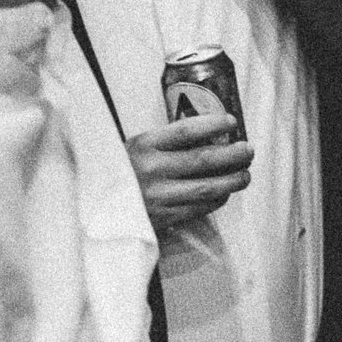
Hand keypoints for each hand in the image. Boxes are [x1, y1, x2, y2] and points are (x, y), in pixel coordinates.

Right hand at [125, 115, 253, 241]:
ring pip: (207, 187)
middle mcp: (151, 170)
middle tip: (248, 150)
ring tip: (245, 175)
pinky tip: (225, 193)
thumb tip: (211, 135)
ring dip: (232, 180)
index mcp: (144, 145)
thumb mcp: (136, 148)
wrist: (93, 208)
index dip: (214, 124)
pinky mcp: (162, 219)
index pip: (186, 130)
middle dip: (233, 154)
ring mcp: (158, 196)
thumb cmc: (121, 172)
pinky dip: (217, 200)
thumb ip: (166, 142)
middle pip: (204, 159)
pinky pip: (199, 208)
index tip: (232, 122)